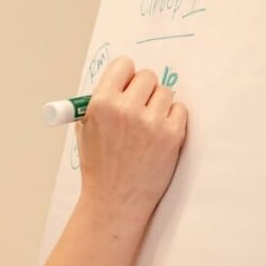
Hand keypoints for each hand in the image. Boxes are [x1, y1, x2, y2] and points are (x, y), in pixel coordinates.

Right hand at [76, 57, 187, 224]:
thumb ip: (100, 101)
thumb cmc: (99, 166)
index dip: (125, 76)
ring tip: (147, 126)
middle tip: (138, 106)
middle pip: (147, 76)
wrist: (115, 200)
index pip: (123, 65)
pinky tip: (159, 134)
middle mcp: (127, 110)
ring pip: (165, 92)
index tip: (126, 85)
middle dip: (143, 90)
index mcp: (101, 104)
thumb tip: (119, 80)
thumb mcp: (85, 130)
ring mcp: (152, 122)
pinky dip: (171, 118)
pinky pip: (180, 109)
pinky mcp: (172, 135)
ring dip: (158, 104)